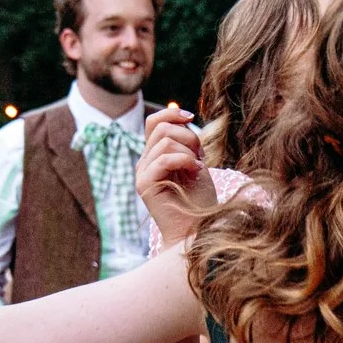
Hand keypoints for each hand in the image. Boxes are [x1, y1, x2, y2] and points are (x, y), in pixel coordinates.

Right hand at [138, 103, 218, 242]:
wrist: (197, 231)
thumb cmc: (200, 201)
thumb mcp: (195, 162)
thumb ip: (185, 141)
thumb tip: (178, 111)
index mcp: (154, 156)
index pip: (154, 121)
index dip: (173, 114)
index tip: (192, 118)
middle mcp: (144, 163)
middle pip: (160, 127)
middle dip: (188, 136)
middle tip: (201, 157)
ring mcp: (142, 173)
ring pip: (164, 140)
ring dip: (189, 150)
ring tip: (198, 169)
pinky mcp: (144, 185)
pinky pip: (164, 158)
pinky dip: (185, 160)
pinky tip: (196, 172)